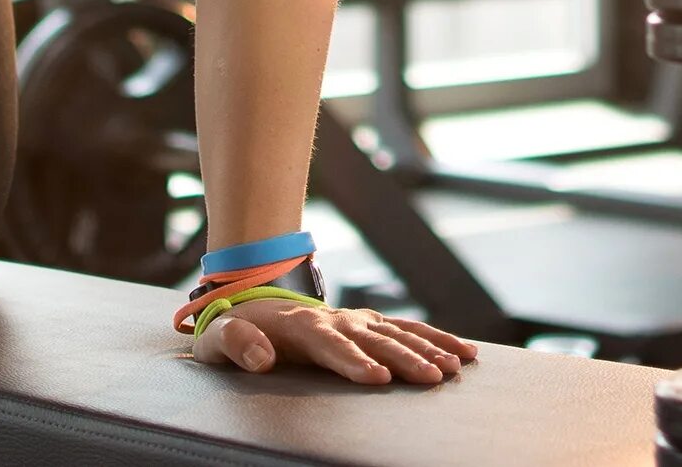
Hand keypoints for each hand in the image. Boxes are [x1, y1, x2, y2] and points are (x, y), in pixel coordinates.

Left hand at [191, 296, 477, 385]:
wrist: (249, 302)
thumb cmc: (232, 332)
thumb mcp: (218, 340)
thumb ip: (236, 345)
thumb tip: (263, 359)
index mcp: (298, 326)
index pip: (330, 344)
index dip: (353, 361)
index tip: (377, 379)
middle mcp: (334, 319)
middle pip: (374, 339)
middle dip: (404, 359)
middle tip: (431, 378)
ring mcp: (355, 319)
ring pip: (399, 333)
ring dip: (429, 348)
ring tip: (454, 368)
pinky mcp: (370, 324)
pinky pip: (409, 330)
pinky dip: (438, 339)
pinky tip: (463, 353)